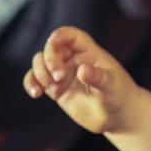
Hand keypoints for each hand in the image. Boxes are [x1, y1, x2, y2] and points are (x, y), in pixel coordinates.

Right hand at [24, 26, 140, 133]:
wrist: (116, 116)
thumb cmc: (118, 95)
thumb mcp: (112, 85)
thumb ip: (97, 78)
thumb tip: (82, 70)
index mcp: (89, 52)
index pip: (72, 36)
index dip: (61, 35)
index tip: (52, 41)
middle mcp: (73, 60)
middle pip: (52, 48)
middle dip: (50, 60)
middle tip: (58, 77)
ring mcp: (62, 74)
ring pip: (40, 63)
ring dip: (40, 73)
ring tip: (51, 90)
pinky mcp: (55, 88)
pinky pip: (36, 81)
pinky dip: (31, 84)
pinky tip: (35, 93)